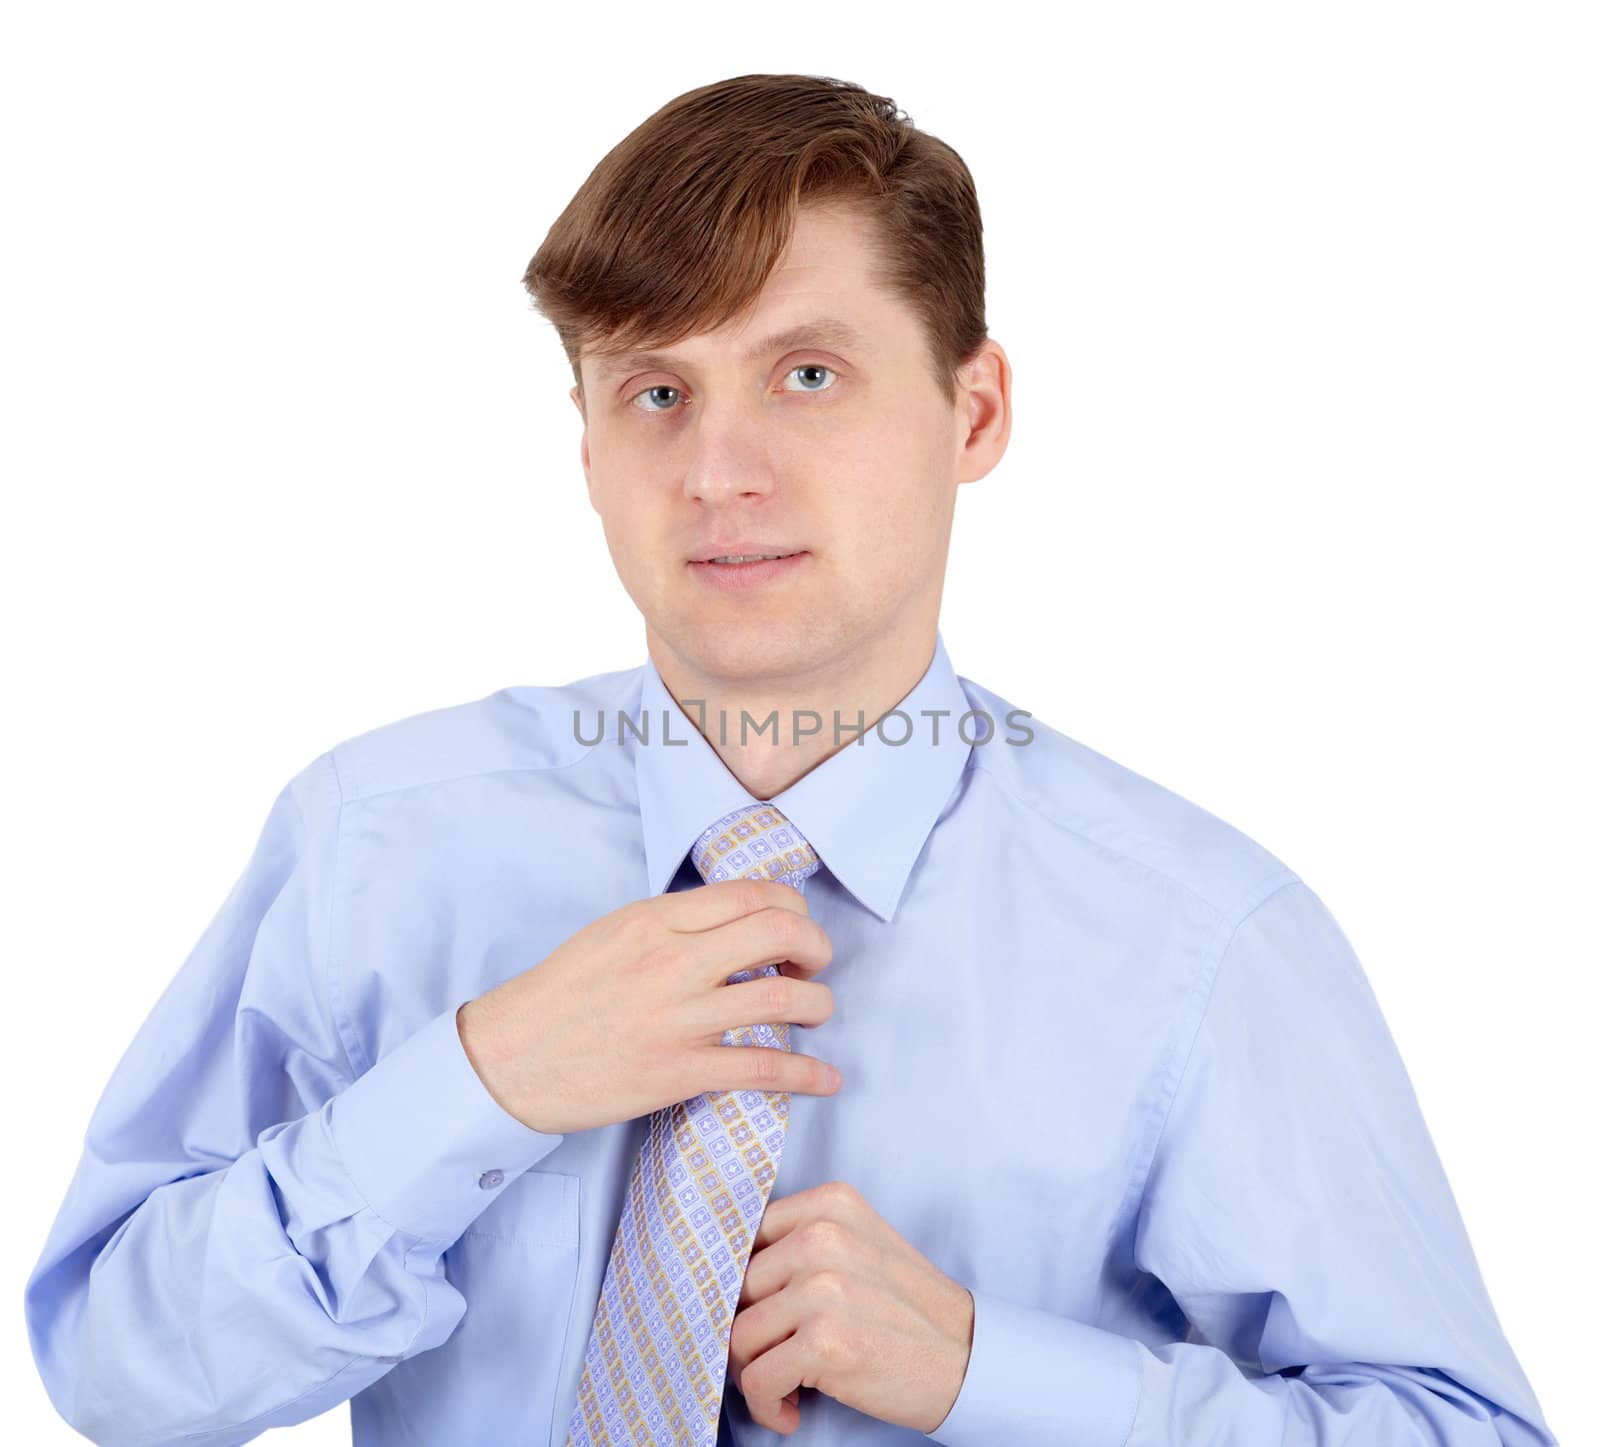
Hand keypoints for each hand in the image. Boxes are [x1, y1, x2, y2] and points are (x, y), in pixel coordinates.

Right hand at [456, 879, 840, 1133]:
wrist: (509, 1059)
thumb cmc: (560, 994)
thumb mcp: (613, 932)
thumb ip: (673, 922)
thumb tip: (735, 922)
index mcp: (655, 920)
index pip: (751, 895)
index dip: (793, 909)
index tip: (796, 928)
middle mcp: (672, 962)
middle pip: (780, 935)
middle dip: (817, 947)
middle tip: (814, 965)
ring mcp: (678, 1019)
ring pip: (782, 1000)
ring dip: (818, 1005)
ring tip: (816, 1013)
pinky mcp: (678, 1073)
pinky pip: (762, 1069)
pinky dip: (807, 1074)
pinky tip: (826, 1079)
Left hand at [727, 1181, 974, 1435]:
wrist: (969, 1357)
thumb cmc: (908, 1307)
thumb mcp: (859, 1244)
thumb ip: (802, 1241)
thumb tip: (729, 1275)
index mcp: (830, 1204)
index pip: (746, 1238)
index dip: (745, 1285)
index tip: (761, 1314)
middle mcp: (823, 1236)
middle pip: (737, 1290)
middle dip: (749, 1333)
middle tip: (775, 1358)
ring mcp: (823, 1288)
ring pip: (739, 1336)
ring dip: (755, 1373)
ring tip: (786, 1385)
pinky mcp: (825, 1343)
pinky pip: (757, 1380)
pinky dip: (766, 1405)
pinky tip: (790, 1409)